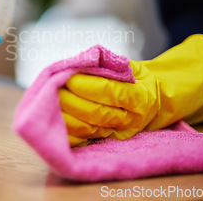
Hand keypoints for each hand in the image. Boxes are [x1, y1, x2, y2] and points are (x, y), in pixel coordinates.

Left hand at [59, 34, 202, 146]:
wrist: (154, 100)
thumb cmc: (133, 78)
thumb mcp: (127, 65)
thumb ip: (105, 63)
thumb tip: (79, 62)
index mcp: (139, 96)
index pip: (108, 91)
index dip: (86, 85)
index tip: (67, 76)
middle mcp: (130, 119)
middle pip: (95, 113)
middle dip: (70, 101)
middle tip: (52, 89)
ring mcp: (118, 132)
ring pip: (88, 128)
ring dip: (64, 116)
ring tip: (48, 102)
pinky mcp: (107, 141)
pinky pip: (84, 139)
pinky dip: (67, 132)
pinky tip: (53, 122)